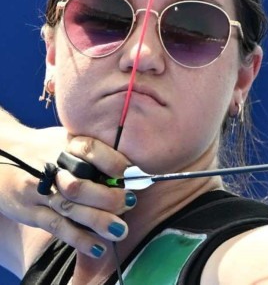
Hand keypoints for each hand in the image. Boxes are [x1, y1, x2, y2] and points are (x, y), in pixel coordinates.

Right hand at [0, 129, 134, 257]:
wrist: (0, 156)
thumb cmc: (44, 147)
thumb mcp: (66, 138)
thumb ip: (94, 149)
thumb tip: (134, 166)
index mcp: (65, 146)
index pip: (91, 150)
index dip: (114, 163)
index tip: (134, 174)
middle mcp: (52, 168)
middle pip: (81, 184)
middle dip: (108, 196)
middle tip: (130, 203)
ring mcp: (40, 192)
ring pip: (71, 208)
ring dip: (98, 221)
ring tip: (120, 230)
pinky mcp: (31, 212)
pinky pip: (57, 227)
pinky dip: (79, 238)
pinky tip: (98, 247)